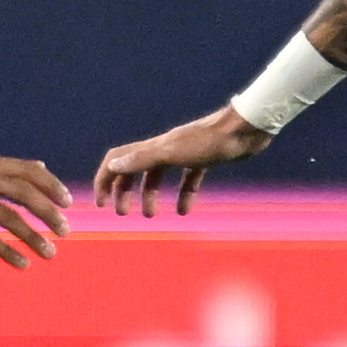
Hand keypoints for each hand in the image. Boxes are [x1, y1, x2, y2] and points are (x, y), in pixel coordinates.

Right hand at [0, 146, 70, 267]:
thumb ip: (5, 163)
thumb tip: (39, 164)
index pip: (28, 170)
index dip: (51, 185)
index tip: (68, 201)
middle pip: (25, 194)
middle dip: (49, 213)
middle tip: (65, 231)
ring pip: (9, 219)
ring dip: (33, 237)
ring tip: (50, 252)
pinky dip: (6, 251)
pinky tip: (22, 263)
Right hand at [93, 106, 273, 216]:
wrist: (244, 131)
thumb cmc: (209, 141)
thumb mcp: (172, 153)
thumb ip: (143, 159)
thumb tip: (113, 164)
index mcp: (153, 147)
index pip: (117, 160)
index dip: (105, 180)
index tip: (102, 203)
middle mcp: (163, 148)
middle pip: (133, 169)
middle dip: (123, 191)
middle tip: (123, 213)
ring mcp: (183, 153)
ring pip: (157, 176)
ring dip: (149, 195)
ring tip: (151, 215)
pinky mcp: (203, 159)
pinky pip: (187, 179)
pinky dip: (183, 195)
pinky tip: (185, 211)